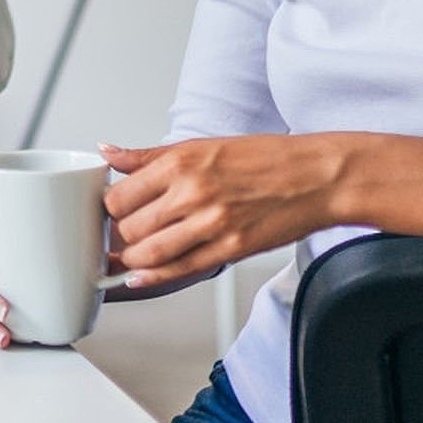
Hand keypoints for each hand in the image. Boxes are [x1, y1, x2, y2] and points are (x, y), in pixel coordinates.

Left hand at [99, 134, 348, 289]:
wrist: (315, 177)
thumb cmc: (262, 158)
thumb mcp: (201, 145)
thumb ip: (149, 156)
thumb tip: (107, 152)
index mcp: (181, 162)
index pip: (120, 195)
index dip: (111, 207)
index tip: (115, 209)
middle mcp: (193, 192)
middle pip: (130, 227)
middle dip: (120, 235)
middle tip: (123, 234)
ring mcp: (211, 224)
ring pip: (149, 253)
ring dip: (133, 260)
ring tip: (132, 255)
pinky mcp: (230, 250)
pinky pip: (180, 269)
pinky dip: (154, 277)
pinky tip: (140, 277)